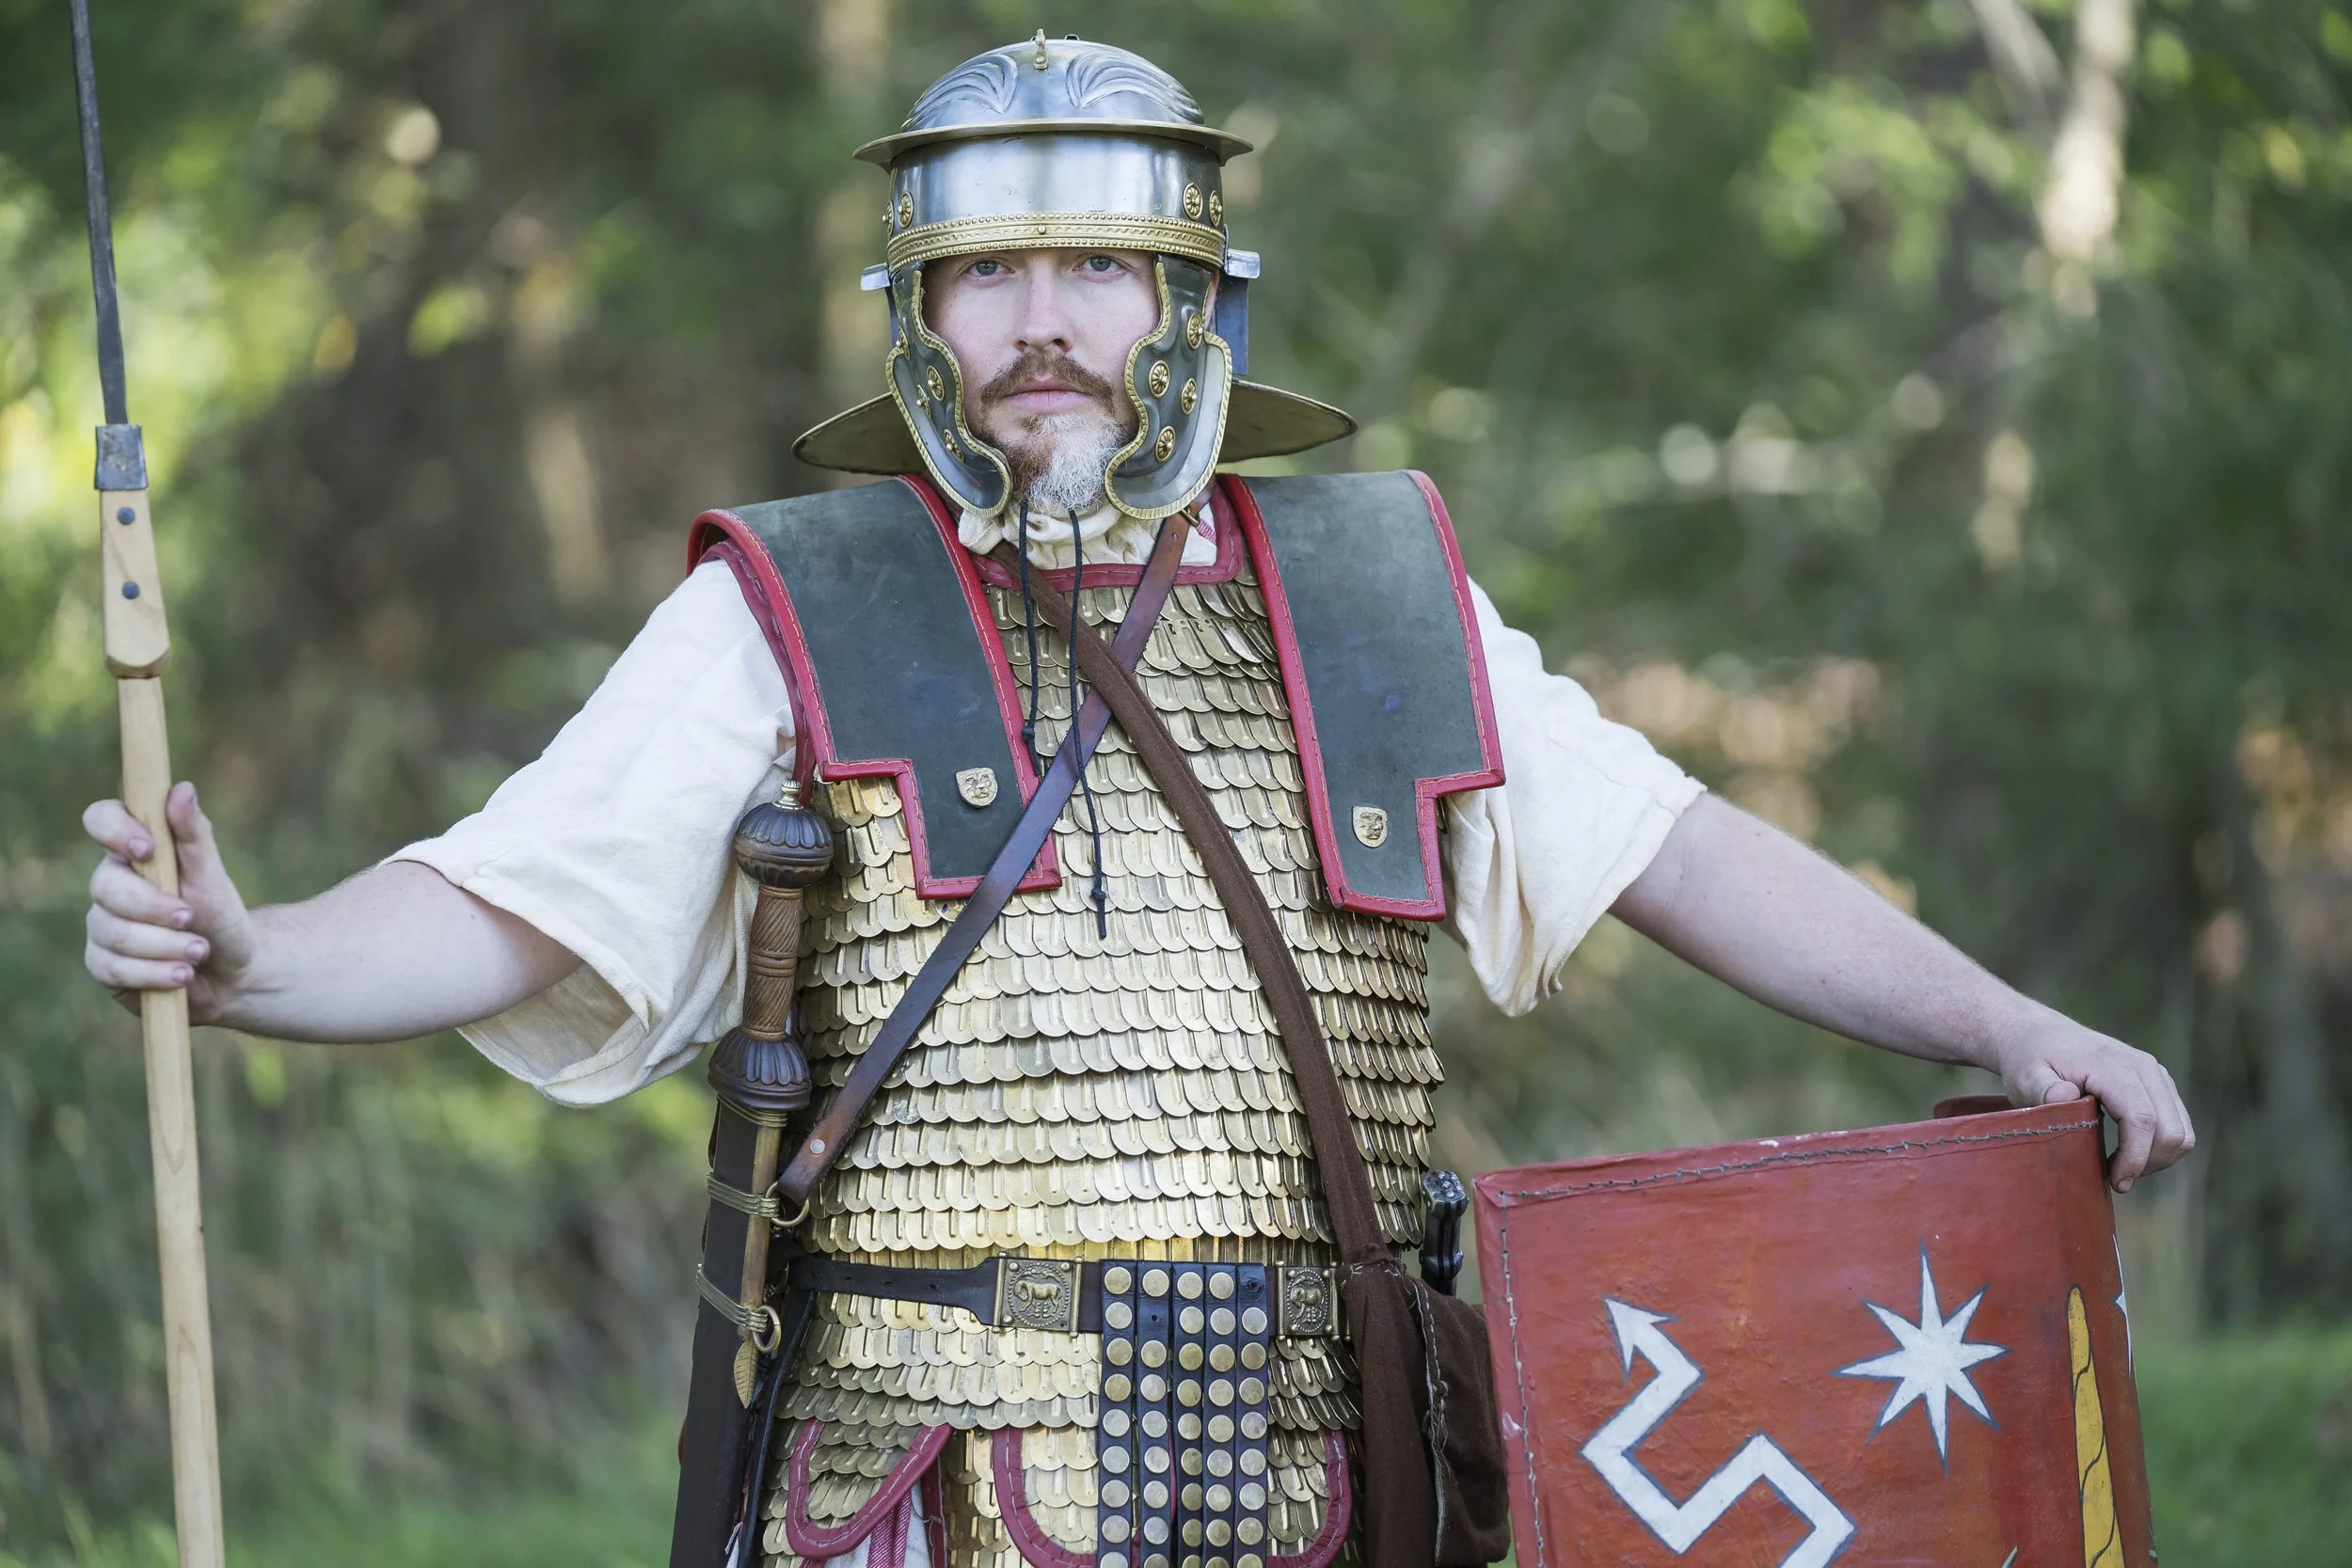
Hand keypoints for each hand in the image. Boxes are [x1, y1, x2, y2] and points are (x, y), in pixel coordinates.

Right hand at [83, 781, 257, 1023]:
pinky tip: (181, 976)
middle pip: (105, 887)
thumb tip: (182, 789)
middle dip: (153, 907)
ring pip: (112, 933)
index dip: (115, 829)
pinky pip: (112, 969)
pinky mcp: (103, 964)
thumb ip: (194, 836)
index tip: (147, 848)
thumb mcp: (212, 876)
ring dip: (162, 946)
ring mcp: (102, 925)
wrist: (233, 971)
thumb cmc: (221, 915)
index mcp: (133, 852)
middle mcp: (110, 885)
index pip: (101, 819)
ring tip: (199, 952)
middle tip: (191, 918)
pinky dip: (152, 974)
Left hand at [1993, 1020, 2194, 1190]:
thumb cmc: (2031, 1061)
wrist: (2043, 1036)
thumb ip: (2042, 1089)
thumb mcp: (2025, 1076)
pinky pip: (2178, 1124)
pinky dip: (2160, 1147)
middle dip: (2149, 1163)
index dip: (2135, 1157)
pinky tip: (2128, 1153)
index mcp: (2112, 1066)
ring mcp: (2156, 1075)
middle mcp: (2143, 1068)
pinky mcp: (2160, 1084)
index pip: (2142, 1118)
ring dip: (2158, 1158)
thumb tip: (2065, 1097)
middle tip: (2116, 1179)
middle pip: (2171, 1129)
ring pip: (2181, 1131)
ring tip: (2121, 1168)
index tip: (2116, 1182)